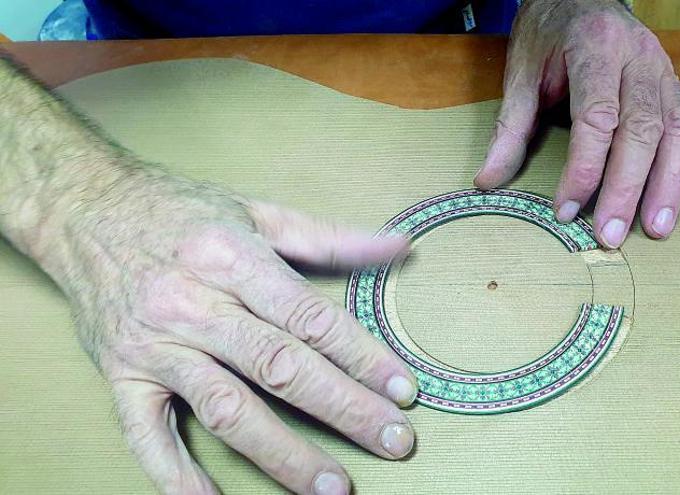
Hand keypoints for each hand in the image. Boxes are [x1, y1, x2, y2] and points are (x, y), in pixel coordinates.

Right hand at [62, 168, 416, 493]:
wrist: (85, 209)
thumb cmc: (178, 212)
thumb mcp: (257, 211)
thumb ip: (329, 238)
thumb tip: (397, 247)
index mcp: (232, 258)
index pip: (310, 318)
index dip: (362, 357)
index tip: (403, 390)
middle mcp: (194, 303)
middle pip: (279, 367)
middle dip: (343, 409)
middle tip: (394, 441)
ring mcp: (155, 345)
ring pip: (226, 408)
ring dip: (283, 453)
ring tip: (330, 487)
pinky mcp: (122, 375)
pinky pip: (145, 433)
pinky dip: (175, 474)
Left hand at [474, 0, 679, 247]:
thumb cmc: (548, 32)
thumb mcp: (520, 71)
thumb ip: (510, 127)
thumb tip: (489, 180)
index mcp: (596, 50)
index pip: (597, 119)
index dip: (583, 169)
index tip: (565, 209)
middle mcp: (639, 59)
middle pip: (642, 131)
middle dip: (626, 189)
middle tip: (610, 235)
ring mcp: (663, 70)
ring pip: (676, 130)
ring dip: (668, 184)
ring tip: (657, 228)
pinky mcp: (675, 81)